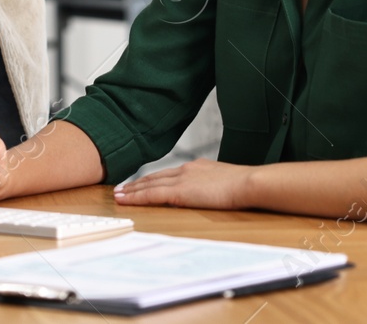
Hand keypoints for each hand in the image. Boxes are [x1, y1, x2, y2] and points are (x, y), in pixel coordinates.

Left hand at [111, 158, 249, 210]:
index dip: (152, 179)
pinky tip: (125, 200)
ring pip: (149, 184)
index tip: (140, 182)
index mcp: (197, 167)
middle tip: (120, 188)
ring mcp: (182, 179)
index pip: (168, 174)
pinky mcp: (180, 191)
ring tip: (117, 194)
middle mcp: (186, 170)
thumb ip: (214, 186)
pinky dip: (136, 197)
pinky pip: (152, 194)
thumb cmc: (244, 186)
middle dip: (136, 183)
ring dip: (131, 190)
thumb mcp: (226, 182)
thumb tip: (213, 192)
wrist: (249, 183)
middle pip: (154, 177)